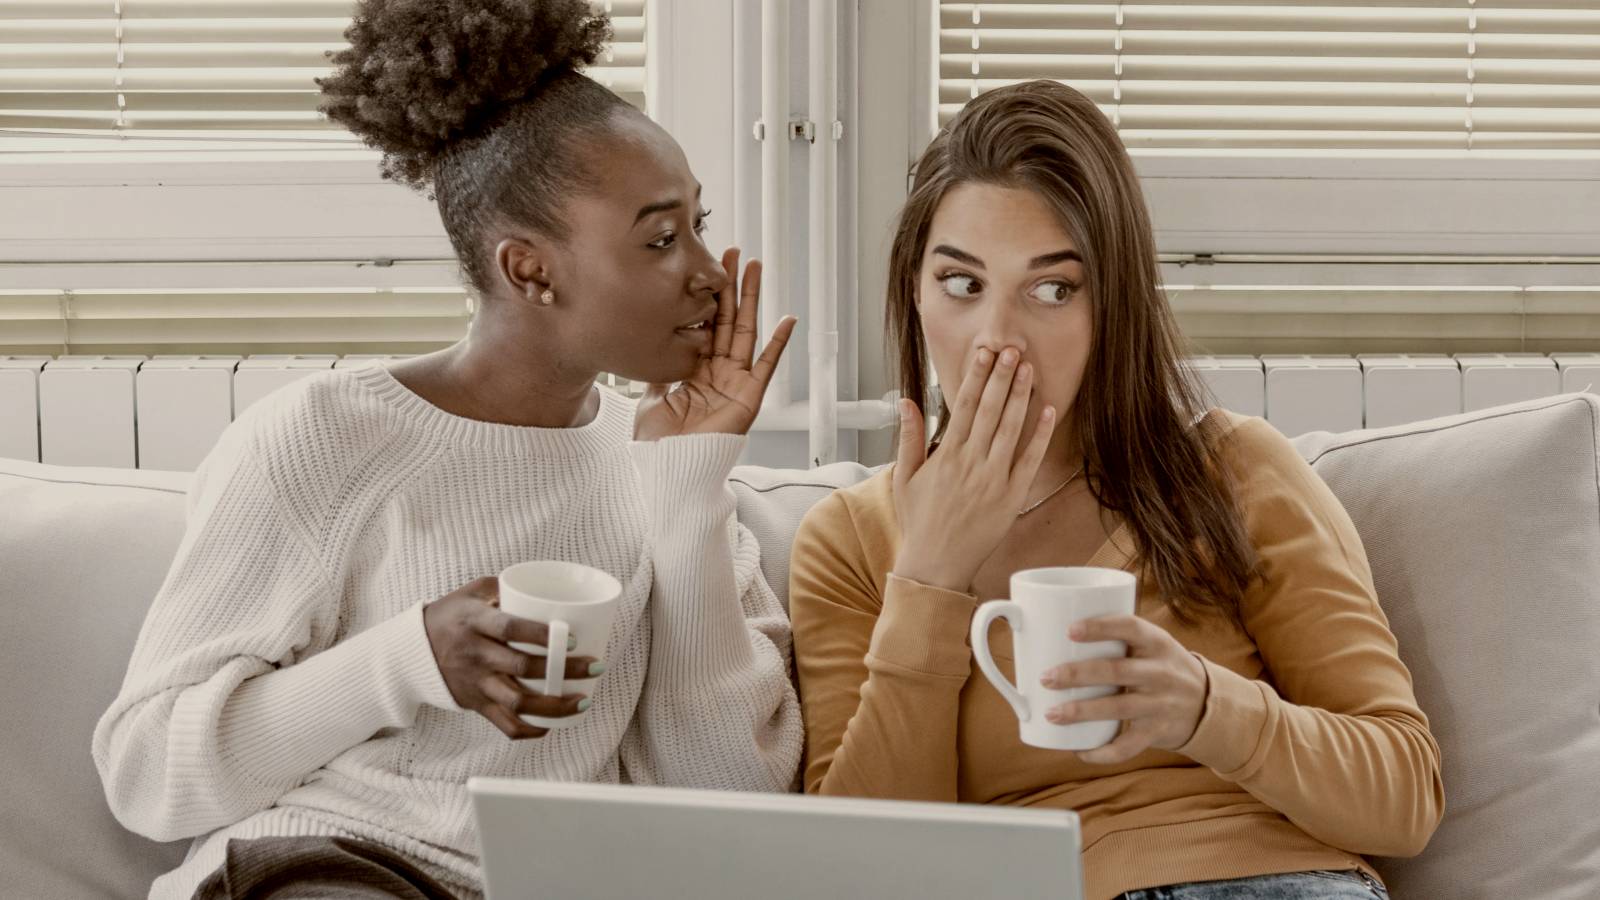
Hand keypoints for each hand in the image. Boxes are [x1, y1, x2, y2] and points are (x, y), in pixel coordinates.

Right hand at [422, 576, 599, 739]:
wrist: (412, 651)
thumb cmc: (451, 614)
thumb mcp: (473, 591)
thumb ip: (506, 587)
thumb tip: (548, 590)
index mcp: (475, 622)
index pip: (510, 629)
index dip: (541, 635)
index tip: (572, 639)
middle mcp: (475, 654)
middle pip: (522, 667)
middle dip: (563, 671)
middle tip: (595, 666)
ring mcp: (476, 683)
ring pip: (517, 702)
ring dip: (554, 706)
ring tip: (582, 701)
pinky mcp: (475, 704)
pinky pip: (504, 724)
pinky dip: (530, 729)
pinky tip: (551, 725)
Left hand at [633, 247, 798, 440]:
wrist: (668, 466)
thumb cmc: (657, 441)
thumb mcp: (649, 396)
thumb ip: (658, 370)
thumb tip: (652, 347)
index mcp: (695, 371)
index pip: (705, 326)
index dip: (707, 298)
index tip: (706, 269)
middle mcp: (717, 372)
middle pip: (727, 320)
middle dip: (730, 286)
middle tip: (732, 253)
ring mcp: (735, 382)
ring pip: (745, 331)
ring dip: (751, 298)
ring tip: (754, 267)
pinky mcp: (749, 396)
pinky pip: (767, 365)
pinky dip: (778, 342)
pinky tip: (788, 318)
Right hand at [890, 346, 1055, 591]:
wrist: (936, 565)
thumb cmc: (919, 522)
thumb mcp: (904, 478)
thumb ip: (909, 438)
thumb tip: (906, 401)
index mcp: (945, 456)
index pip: (963, 407)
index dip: (975, 378)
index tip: (984, 354)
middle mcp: (970, 464)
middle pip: (989, 411)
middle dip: (1001, 378)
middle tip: (1012, 349)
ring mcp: (993, 480)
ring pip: (1010, 430)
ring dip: (1020, 397)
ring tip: (1028, 370)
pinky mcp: (1011, 497)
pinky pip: (1029, 460)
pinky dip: (1040, 435)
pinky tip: (1048, 411)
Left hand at [1039, 615, 1208, 764]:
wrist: (1207, 703)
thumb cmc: (1161, 667)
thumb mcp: (1152, 645)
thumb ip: (1118, 638)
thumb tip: (1054, 632)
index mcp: (1157, 642)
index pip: (1130, 627)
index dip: (1100, 627)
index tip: (1070, 630)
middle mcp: (1161, 672)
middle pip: (1116, 671)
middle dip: (1077, 675)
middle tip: (1047, 678)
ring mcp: (1161, 703)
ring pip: (1118, 708)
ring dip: (1082, 712)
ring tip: (1051, 714)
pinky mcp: (1158, 732)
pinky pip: (1128, 745)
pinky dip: (1102, 752)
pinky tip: (1079, 751)